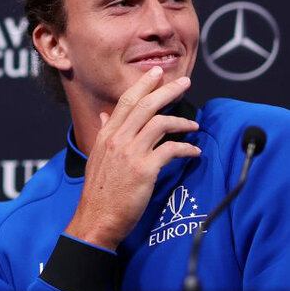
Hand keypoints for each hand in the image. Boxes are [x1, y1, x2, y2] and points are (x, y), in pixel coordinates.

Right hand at [64, 66, 200, 250]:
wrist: (96, 217)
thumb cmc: (100, 191)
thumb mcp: (97, 156)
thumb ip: (104, 133)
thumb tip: (105, 116)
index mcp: (106, 135)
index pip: (125, 101)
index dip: (142, 85)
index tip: (156, 73)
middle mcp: (117, 139)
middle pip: (145, 106)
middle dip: (167, 91)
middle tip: (185, 82)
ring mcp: (130, 153)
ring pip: (159, 123)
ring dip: (181, 121)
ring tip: (194, 125)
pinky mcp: (144, 169)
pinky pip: (171, 150)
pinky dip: (186, 148)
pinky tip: (194, 152)